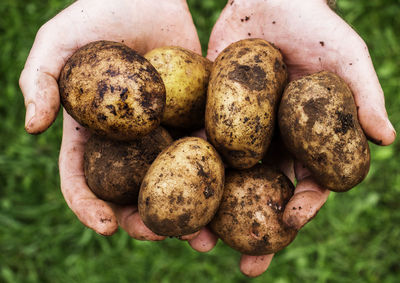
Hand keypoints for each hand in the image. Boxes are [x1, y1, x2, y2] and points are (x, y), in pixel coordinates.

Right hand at [20, 0, 201, 238]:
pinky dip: (216, 175)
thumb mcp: (58, 41)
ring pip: (173, 182)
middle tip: (157, 234)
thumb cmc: (99, 13)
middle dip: (142, 220)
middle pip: (132, 192)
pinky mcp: (196, 117)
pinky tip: (230, 192)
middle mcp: (129, 141)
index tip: (104, 226)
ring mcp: (165, 132)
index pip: (83, 178)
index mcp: (94, 134)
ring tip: (200, 235)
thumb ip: (39, 79)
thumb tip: (33, 126)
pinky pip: (207, 150)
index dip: (88, 206)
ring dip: (185, 213)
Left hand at [192, 0, 395, 276]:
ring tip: (198, 243)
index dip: (303, 206)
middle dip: (255, 232)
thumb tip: (387, 138)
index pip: (309, 183)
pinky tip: (170, 196)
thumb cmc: (312, 24)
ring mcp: (238, 134)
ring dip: (213, 215)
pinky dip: (185, 172)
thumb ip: (362, 95)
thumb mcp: (344, 55)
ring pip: (225, 182)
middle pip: (263, 196)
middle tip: (246, 266)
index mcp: (305, 140)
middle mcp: (271, 144)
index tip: (290, 224)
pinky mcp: (209, 116)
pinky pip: (196, 147)